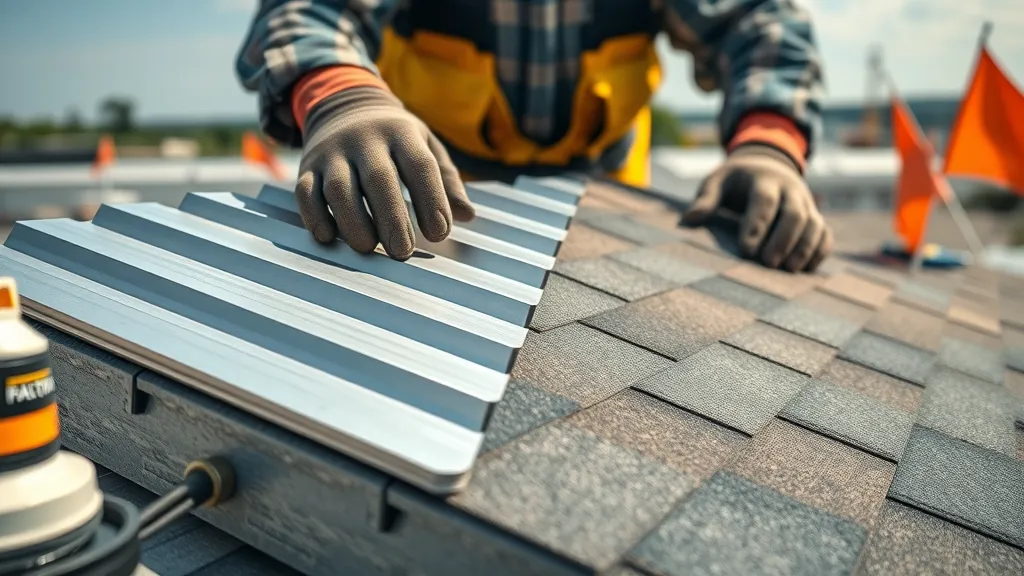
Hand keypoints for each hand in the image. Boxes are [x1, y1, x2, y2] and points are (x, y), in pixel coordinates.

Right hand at [296, 87, 474, 259]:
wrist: (344, 104)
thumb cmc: (396, 139)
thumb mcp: (427, 145)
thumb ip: (447, 180)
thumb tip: (468, 215)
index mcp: (401, 133)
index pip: (419, 165)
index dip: (431, 200)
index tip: (440, 233)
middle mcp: (365, 140)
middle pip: (379, 180)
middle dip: (392, 219)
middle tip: (403, 252)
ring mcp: (333, 153)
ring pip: (340, 188)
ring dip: (354, 222)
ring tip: (369, 247)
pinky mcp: (308, 167)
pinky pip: (306, 193)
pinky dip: (315, 217)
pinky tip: (329, 238)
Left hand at [683, 144, 831, 271]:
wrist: (765, 165)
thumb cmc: (734, 181)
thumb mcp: (716, 182)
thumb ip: (705, 200)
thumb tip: (688, 220)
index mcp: (763, 179)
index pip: (764, 200)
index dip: (757, 224)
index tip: (745, 249)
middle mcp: (790, 189)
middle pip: (794, 213)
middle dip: (783, 239)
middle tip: (767, 263)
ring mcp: (806, 203)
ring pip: (814, 223)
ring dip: (804, 247)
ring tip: (789, 270)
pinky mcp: (815, 216)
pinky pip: (825, 233)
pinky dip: (820, 250)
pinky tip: (806, 269)